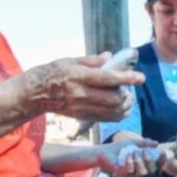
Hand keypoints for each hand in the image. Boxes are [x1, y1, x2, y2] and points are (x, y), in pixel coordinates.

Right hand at [20, 52, 144, 121]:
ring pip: (111, 112)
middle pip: (113, 99)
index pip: (108, 79)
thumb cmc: (52, 73)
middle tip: (130, 89)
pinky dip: (117, 114)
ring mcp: (82, 107)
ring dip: (124, 106)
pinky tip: (120, 109)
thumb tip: (110, 57)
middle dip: (127, 95)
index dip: (126, 78)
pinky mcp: (81, 116)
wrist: (35, 94)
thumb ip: (92, 61)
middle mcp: (81, 94)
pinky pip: (104, 118)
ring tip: (127, 99)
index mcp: (79, 76)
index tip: (140, 77)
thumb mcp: (70, 61)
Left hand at [96, 139, 158, 176]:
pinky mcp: (123, 175)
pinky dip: (130, 162)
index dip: (162, 161)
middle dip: (149, 160)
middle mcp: (138, 170)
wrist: (104, 151)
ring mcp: (131, 173)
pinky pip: (131, 171)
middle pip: (151, 171)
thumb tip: (156, 143)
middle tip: (143, 151)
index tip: (163, 152)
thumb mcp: (133, 142)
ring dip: (139, 161)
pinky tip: (127, 155)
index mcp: (142, 163)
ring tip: (132, 152)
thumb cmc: (118, 148)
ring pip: (142, 173)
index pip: (157, 165)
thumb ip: (144, 142)